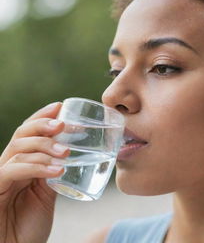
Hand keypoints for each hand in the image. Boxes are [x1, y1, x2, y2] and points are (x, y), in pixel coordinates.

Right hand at [0, 102, 69, 242]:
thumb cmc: (29, 224)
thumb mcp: (47, 194)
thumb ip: (53, 174)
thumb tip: (70, 157)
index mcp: (23, 163)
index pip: (29, 132)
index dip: (42, 116)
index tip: (60, 105)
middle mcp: (10, 165)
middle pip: (22, 133)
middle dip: (43, 125)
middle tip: (62, 125)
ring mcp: (1, 176)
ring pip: (19, 148)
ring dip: (44, 146)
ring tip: (65, 152)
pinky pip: (14, 170)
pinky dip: (37, 167)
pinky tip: (57, 170)